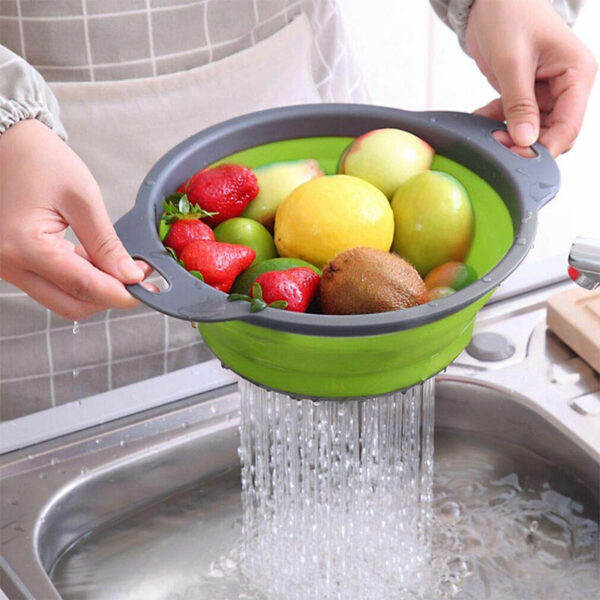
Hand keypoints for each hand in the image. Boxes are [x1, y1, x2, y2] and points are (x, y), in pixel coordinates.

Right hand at [0, 119, 150, 320]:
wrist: (6, 144)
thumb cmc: (39, 161)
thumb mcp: (82, 199)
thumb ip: (107, 243)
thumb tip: (130, 276)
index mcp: (24, 246)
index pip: (84, 287)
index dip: (121, 294)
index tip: (148, 291)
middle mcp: (9, 263)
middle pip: (72, 305)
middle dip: (108, 297)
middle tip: (136, 278)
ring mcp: (8, 267)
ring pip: (62, 300)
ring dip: (95, 289)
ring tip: (118, 264)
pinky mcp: (14, 264)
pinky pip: (52, 285)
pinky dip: (78, 280)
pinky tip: (95, 260)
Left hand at [466, 0, 596, 156]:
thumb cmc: (509, 14)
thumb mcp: (512, 61)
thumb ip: (519, 104)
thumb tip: (524, 140)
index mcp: (577, 73)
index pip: (569, 125)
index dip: (545, 147)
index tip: (518, 158)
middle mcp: (567, 85)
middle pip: (553, 133)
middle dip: (526, 144)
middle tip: (496, 145)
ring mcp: (547, 91)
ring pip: (533, 130)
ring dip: (509, 135)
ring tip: (485, 133)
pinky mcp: (527, 93)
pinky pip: (516, 119)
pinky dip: (498, 123)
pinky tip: (480, 119)